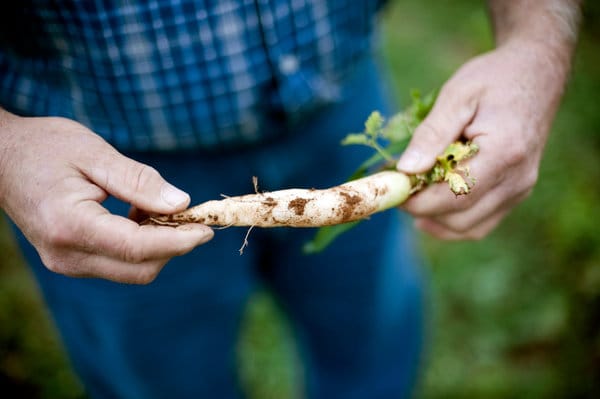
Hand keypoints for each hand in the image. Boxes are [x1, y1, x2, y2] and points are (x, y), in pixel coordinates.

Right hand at [0, 113, 212, 282]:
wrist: (2, 158)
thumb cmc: (45, 148)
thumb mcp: (94, 153)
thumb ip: (138, 181)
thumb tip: (182, 204)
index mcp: (70, 226)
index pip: (138, 247)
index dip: (179, 241)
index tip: (208, 229)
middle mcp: (67, 255)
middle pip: (140, 269)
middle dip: (174, 247)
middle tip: (192, 217)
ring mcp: (67, 262)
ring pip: (132, 270)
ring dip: (158, 246)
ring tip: (160, 209)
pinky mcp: (71, 260)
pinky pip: (119, 263)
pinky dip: (141, 245)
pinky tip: (140, 215)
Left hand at [397, 42, 566, 239]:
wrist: (536, 75)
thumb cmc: (493, 80)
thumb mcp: (457, 96)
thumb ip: (431, 134)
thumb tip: (406, 170)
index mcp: (504, 153)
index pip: (457, 195)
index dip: (419, 201)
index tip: (392, 190)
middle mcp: (517, 179)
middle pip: (462, 218)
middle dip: (423, 211)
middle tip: (398, 190)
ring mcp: (520, 189)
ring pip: (471, 228)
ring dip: (436, 220)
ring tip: (412, 198)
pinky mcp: (517, 193)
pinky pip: (481, 223)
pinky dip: (453, 222)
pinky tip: (431, 211)